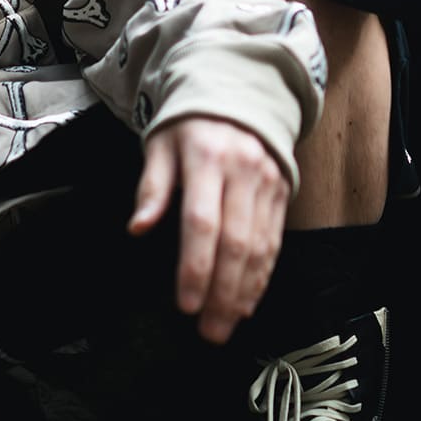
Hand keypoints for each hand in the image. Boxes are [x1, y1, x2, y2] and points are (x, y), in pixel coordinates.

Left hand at [128, 117, 289, 343]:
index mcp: (207, 157)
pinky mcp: (282, 191)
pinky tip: (248, 300)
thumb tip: (138, 227)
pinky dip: (263, 275)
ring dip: (244, 292)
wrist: (239, 88)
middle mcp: (243, 171)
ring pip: (260, 246)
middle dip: (222, 293)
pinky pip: (275, 240)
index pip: (202, 222)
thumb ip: (152, 186)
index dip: (195, 267)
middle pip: (236, 242)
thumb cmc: (190, 120)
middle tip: (209, 331)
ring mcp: (267, 182)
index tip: (186, 304)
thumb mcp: (161, 142)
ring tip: (227, 325)